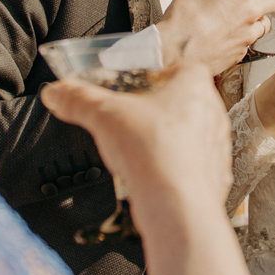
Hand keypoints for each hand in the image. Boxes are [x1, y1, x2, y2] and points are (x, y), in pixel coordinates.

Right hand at [44, 64, 232, 229]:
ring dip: (159, 141)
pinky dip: (169, 168)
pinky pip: (188, 164)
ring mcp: (216, 144)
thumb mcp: (103, 116)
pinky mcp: (213, 173)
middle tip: (124, 124)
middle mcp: (211, 110)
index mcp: (193, 82)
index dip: (144, 80)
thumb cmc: (153, 152)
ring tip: (135, 153)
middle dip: (147, 113)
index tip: (124, 92)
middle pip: (173, 102)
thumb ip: (78, 100)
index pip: (168, 69)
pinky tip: (150, 174)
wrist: (177, 205)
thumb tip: (58, 92)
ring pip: (182, 134)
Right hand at [158, 0, 274, 77]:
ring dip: (259, 16)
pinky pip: (251, 40)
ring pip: (267, 22)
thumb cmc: (181, 25)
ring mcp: (248, 34)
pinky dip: (245, 34)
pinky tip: (230, 33)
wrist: (176, 57)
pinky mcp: (242, 52)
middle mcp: (249, 12)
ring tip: (244, 14)